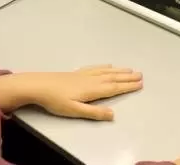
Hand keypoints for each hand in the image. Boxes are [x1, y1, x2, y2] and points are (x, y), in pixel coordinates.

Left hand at [0, 65, 142, 119]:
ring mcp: (84, 74)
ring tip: (130, 69)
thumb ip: (94, 112)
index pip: (114, 88)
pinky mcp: (77, 73)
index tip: (140, 84)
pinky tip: (107, 65)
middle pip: (113, 77)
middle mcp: (91, 79)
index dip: (128, 86)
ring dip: (119, 71)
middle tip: (141, 74)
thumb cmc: (56, 100)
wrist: (38, 85)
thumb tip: (114, 114)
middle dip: (127, 77)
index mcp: (92, 89)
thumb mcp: (75, 110)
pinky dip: (104, 66)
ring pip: (106, 71)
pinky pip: (96, 67)